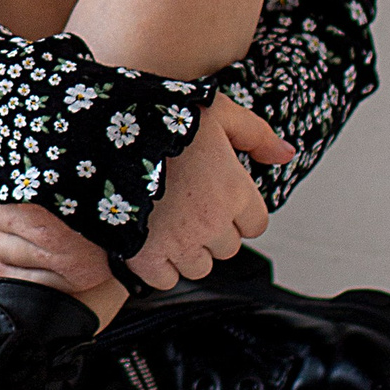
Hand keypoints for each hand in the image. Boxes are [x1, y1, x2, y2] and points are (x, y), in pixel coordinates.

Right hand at [0, 96, 292, 301]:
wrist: (103, 129)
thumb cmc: (159, 115)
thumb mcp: (217, 110)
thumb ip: (256, 134)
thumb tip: (287, 154)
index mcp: (234, 190)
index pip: (255, 223)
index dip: (236, 209)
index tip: (216, 196)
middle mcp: (213, 223)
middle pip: (227, 247)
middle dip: (211, 229)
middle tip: (187, 205)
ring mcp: (180, 243)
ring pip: (200, 266)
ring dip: (187, 250)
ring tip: (166, 221)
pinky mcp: (146, 257)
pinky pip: (166, 279)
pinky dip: (159, 266)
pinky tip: (148, 237)